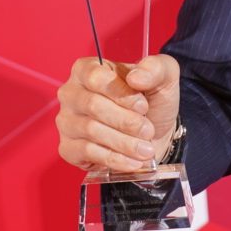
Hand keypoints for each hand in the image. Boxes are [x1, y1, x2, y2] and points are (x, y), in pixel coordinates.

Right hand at [56, 54, 180, 171]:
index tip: (142, 106)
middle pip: (93, 105)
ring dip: (124, 142)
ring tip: (146, 149)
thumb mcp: (163, 76)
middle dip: (126, 121)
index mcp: (87, 69)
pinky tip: (133, 162)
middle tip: (148, 131)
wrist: (153, 133)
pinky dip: (114, 159)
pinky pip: (87, 153)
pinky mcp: (68, 147)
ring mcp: (66, 121)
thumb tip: (136, 77)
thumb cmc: (152, 100)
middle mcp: (71, 93)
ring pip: (91, 130)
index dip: (121, 93)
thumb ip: (154, 69)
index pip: (96, 77)